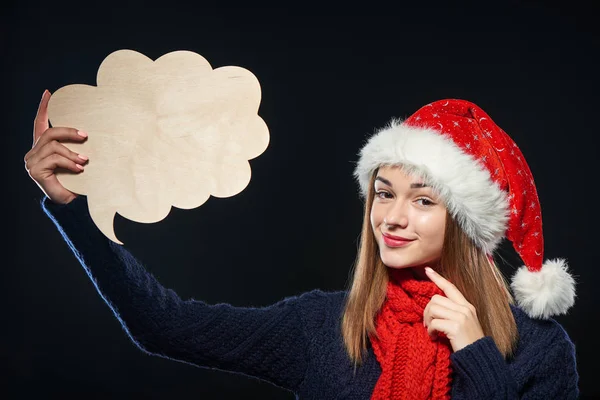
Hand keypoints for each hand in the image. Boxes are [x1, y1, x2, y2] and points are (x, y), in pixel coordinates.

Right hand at [24, 90, 87, 204]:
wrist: (73, 204)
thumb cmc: (80, 182)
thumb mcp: (79, 159)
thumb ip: (78, 147)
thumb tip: (89, 132)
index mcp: (43, 148)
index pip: (40, 124)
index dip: (44, 108)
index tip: (49, 93)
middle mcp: (34, 153)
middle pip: (49, 133)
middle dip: (68, 132)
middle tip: (85, 136)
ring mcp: (32, 162)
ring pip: (53, 145)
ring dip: (72, 153)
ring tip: (85, 161)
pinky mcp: (35, 170)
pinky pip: (53, 158)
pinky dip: (68, 162)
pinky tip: (79, 169)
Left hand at [423, 267, 484, 351]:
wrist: (479, 358)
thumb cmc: (468, 342)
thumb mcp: (464, 323)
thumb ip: (453, 312)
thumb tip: (434, 306)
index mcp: (467, 306)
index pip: (450, 287)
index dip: (438, 278)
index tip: (427, 270)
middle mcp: (465, 308)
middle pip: (436, 298)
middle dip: (427, 310)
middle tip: (427, 324)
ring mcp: (461, 317)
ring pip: (433, 308)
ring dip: (428, 320)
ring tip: (431, 330)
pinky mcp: (456, 326)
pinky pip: (434, 323)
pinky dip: (430, 331)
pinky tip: (434, 337)